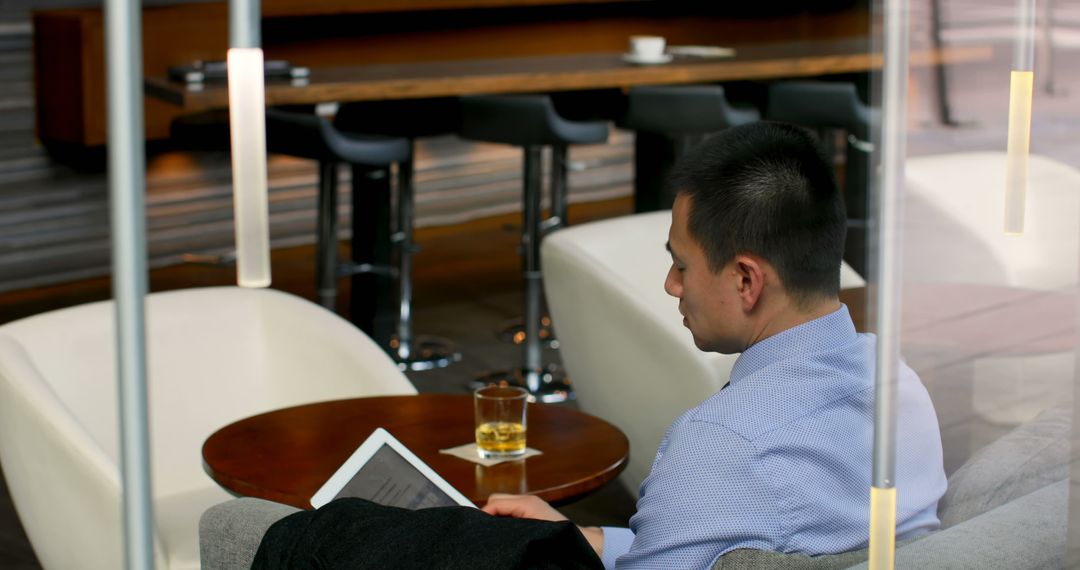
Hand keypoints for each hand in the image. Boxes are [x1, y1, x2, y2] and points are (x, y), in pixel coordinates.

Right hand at [482, 494, 603, 556]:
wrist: (579, 541)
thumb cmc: (558, 535)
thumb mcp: (529, 531)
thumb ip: (508, 523)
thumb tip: (490, 519)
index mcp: (527, 502)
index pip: (495, 502)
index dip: (484, 514)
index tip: (477, 529)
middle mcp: (527, 500)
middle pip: (496, 500)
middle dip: (488, 513)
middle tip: (484, 532)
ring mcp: (529, 505)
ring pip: (502, 505)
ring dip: (496, 516)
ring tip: (493, 534)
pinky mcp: (531, 513)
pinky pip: (510, 511)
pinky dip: (503, 519)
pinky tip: (504, 533)